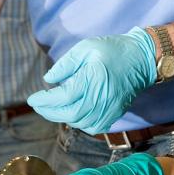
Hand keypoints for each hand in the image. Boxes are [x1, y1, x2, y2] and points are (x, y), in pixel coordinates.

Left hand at [27, 26, 155, 133]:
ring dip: (63, 117)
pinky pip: (93, 127)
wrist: (142, 59)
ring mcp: (109, 109)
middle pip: (69, 114)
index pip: (63, 97)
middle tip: (38, 105)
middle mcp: (101, 98)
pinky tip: (73, 113)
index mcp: (92, 79)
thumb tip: (49, 79)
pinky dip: (79, 123)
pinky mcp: (114, 114)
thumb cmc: (113, 50)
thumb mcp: (86, 47)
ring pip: (80, 123)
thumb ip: (66, 64)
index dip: (44, 101)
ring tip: (53, 108)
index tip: (32, 99)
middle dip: (49, 112)